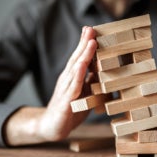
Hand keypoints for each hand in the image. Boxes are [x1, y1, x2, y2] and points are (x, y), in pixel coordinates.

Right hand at [4, 26, 96, 145]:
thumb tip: (104, 71)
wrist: (52, 128)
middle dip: (84, 43)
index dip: (85, 44)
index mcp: (73, 78)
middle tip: (91, 28)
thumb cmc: (70, 110)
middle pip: (76, 59)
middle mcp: (68, 80)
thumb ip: (91, 82)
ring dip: (83, 54)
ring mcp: (65, 90)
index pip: (79, 58)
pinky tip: (82, 65)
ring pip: (75, 69)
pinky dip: (78, 75)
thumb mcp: (84, 94)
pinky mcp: (65, 102)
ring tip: (91, 41)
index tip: (93, 30)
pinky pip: (73, 87)